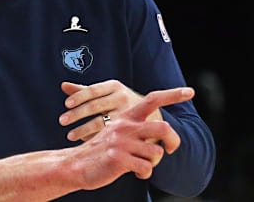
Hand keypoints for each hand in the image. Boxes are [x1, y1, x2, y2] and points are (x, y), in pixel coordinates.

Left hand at [58, 80, 163, 141]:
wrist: (153, 115)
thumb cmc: (119, 102)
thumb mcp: (105, 93)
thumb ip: (84, 90)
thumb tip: (63, 86)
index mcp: (114, 86)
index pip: (93, 90)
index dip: (78, 96)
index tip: (66, 104)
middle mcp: (122, 98)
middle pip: (95, 106)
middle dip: (77, 114)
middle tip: (62, 121)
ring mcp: (128, 114)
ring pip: (101, 122)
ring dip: (83, 129)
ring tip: (70, 135)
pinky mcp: (131, 130)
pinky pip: (109, 135)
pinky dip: (95, 138)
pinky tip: (84, 142)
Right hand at [69, 87, 193, 188]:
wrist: (76, 164)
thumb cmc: (99, 149)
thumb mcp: (110, 130)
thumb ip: (129, 124)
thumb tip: (125, 115)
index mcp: (125, 117)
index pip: (152, 100)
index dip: (172, 95)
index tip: (190, 92)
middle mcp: (124, 126)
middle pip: (163, 128)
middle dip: (172, 141)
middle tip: (169, 150)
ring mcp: (121, 142)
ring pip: (156, 152)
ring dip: (152, 162)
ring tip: (140, 164)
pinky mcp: (119, 158)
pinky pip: (147, 168)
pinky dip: (144, 173)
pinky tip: (134, 172)